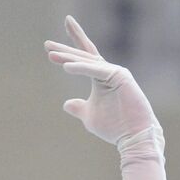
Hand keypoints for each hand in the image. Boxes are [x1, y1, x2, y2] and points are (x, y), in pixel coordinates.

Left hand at [46, 15, 159, 145]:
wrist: (133, 136)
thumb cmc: (114, 126)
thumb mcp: (89, 115)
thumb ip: (78, 107)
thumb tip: (66, 104)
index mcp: (100, 77)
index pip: (82, 58)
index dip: (67, 50)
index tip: (48, 45)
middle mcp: (107, 71)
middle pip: (83, 55)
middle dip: (65, 49)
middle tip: (46, 43)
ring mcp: (115, 72)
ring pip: (87, 61)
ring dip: (69, 57)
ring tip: (50, 54)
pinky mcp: (120, 77)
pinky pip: (96, 70)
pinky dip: (81, 67)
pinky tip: (66, 66)